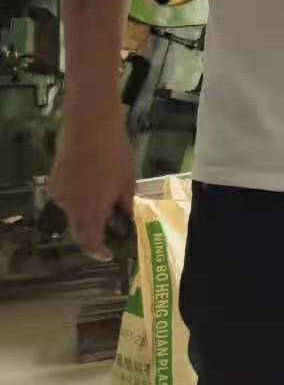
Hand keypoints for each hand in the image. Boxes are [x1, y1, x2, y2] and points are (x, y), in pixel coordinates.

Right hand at [48, 106, 135, 260]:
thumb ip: (125, 204)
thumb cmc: (115, 156)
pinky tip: (91, 182)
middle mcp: (71, 208)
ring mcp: (60, 194)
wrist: (90, 129)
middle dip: (92, 234)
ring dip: (86, 211)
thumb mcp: (128, 182)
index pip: (90, 241)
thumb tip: (126, 218)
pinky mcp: (53, 181)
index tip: (107, 255)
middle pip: (79, 230)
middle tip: (107, 230)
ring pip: (73, 212)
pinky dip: (79, 197)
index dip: (98, 251)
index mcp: (91, 211)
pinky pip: (67, 197)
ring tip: (104, 196)